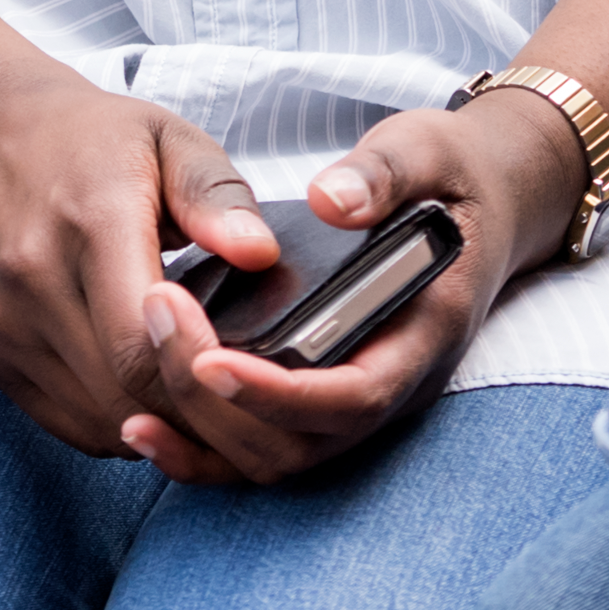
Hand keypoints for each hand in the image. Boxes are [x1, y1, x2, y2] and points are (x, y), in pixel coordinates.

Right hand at [0, 69, 288, 464]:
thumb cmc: (94, 139)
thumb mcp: (170, 139)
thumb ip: (216, 196)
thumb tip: (259, 254)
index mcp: (89, 222)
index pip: (141, 344)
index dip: (201, 377)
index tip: (251, 369)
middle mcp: (33, 279)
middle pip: (126, 395)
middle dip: (199, 418)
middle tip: (249, 403)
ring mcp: (4, 322)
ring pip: (101, 423)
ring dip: (164, 430)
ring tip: (208, 402)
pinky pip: (70, 424)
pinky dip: (122, 428)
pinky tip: (154, 397)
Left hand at [111, 92, 581, 490]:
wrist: (475, 203)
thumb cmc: (447, 176)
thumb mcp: (424, 150)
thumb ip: (382, 173)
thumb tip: (332, 200)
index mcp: (424, 332)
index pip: (355, 396)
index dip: (281, 393)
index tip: (211, 358)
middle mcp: (390, 385)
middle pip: (301, 442)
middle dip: (220, 405)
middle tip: (155, 324)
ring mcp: (353, 400)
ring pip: (274, 459)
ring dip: (202, 438)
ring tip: (133, 392)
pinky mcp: (317, 398)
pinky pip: (260, 448)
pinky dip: (203, 451)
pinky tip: (142, 425)